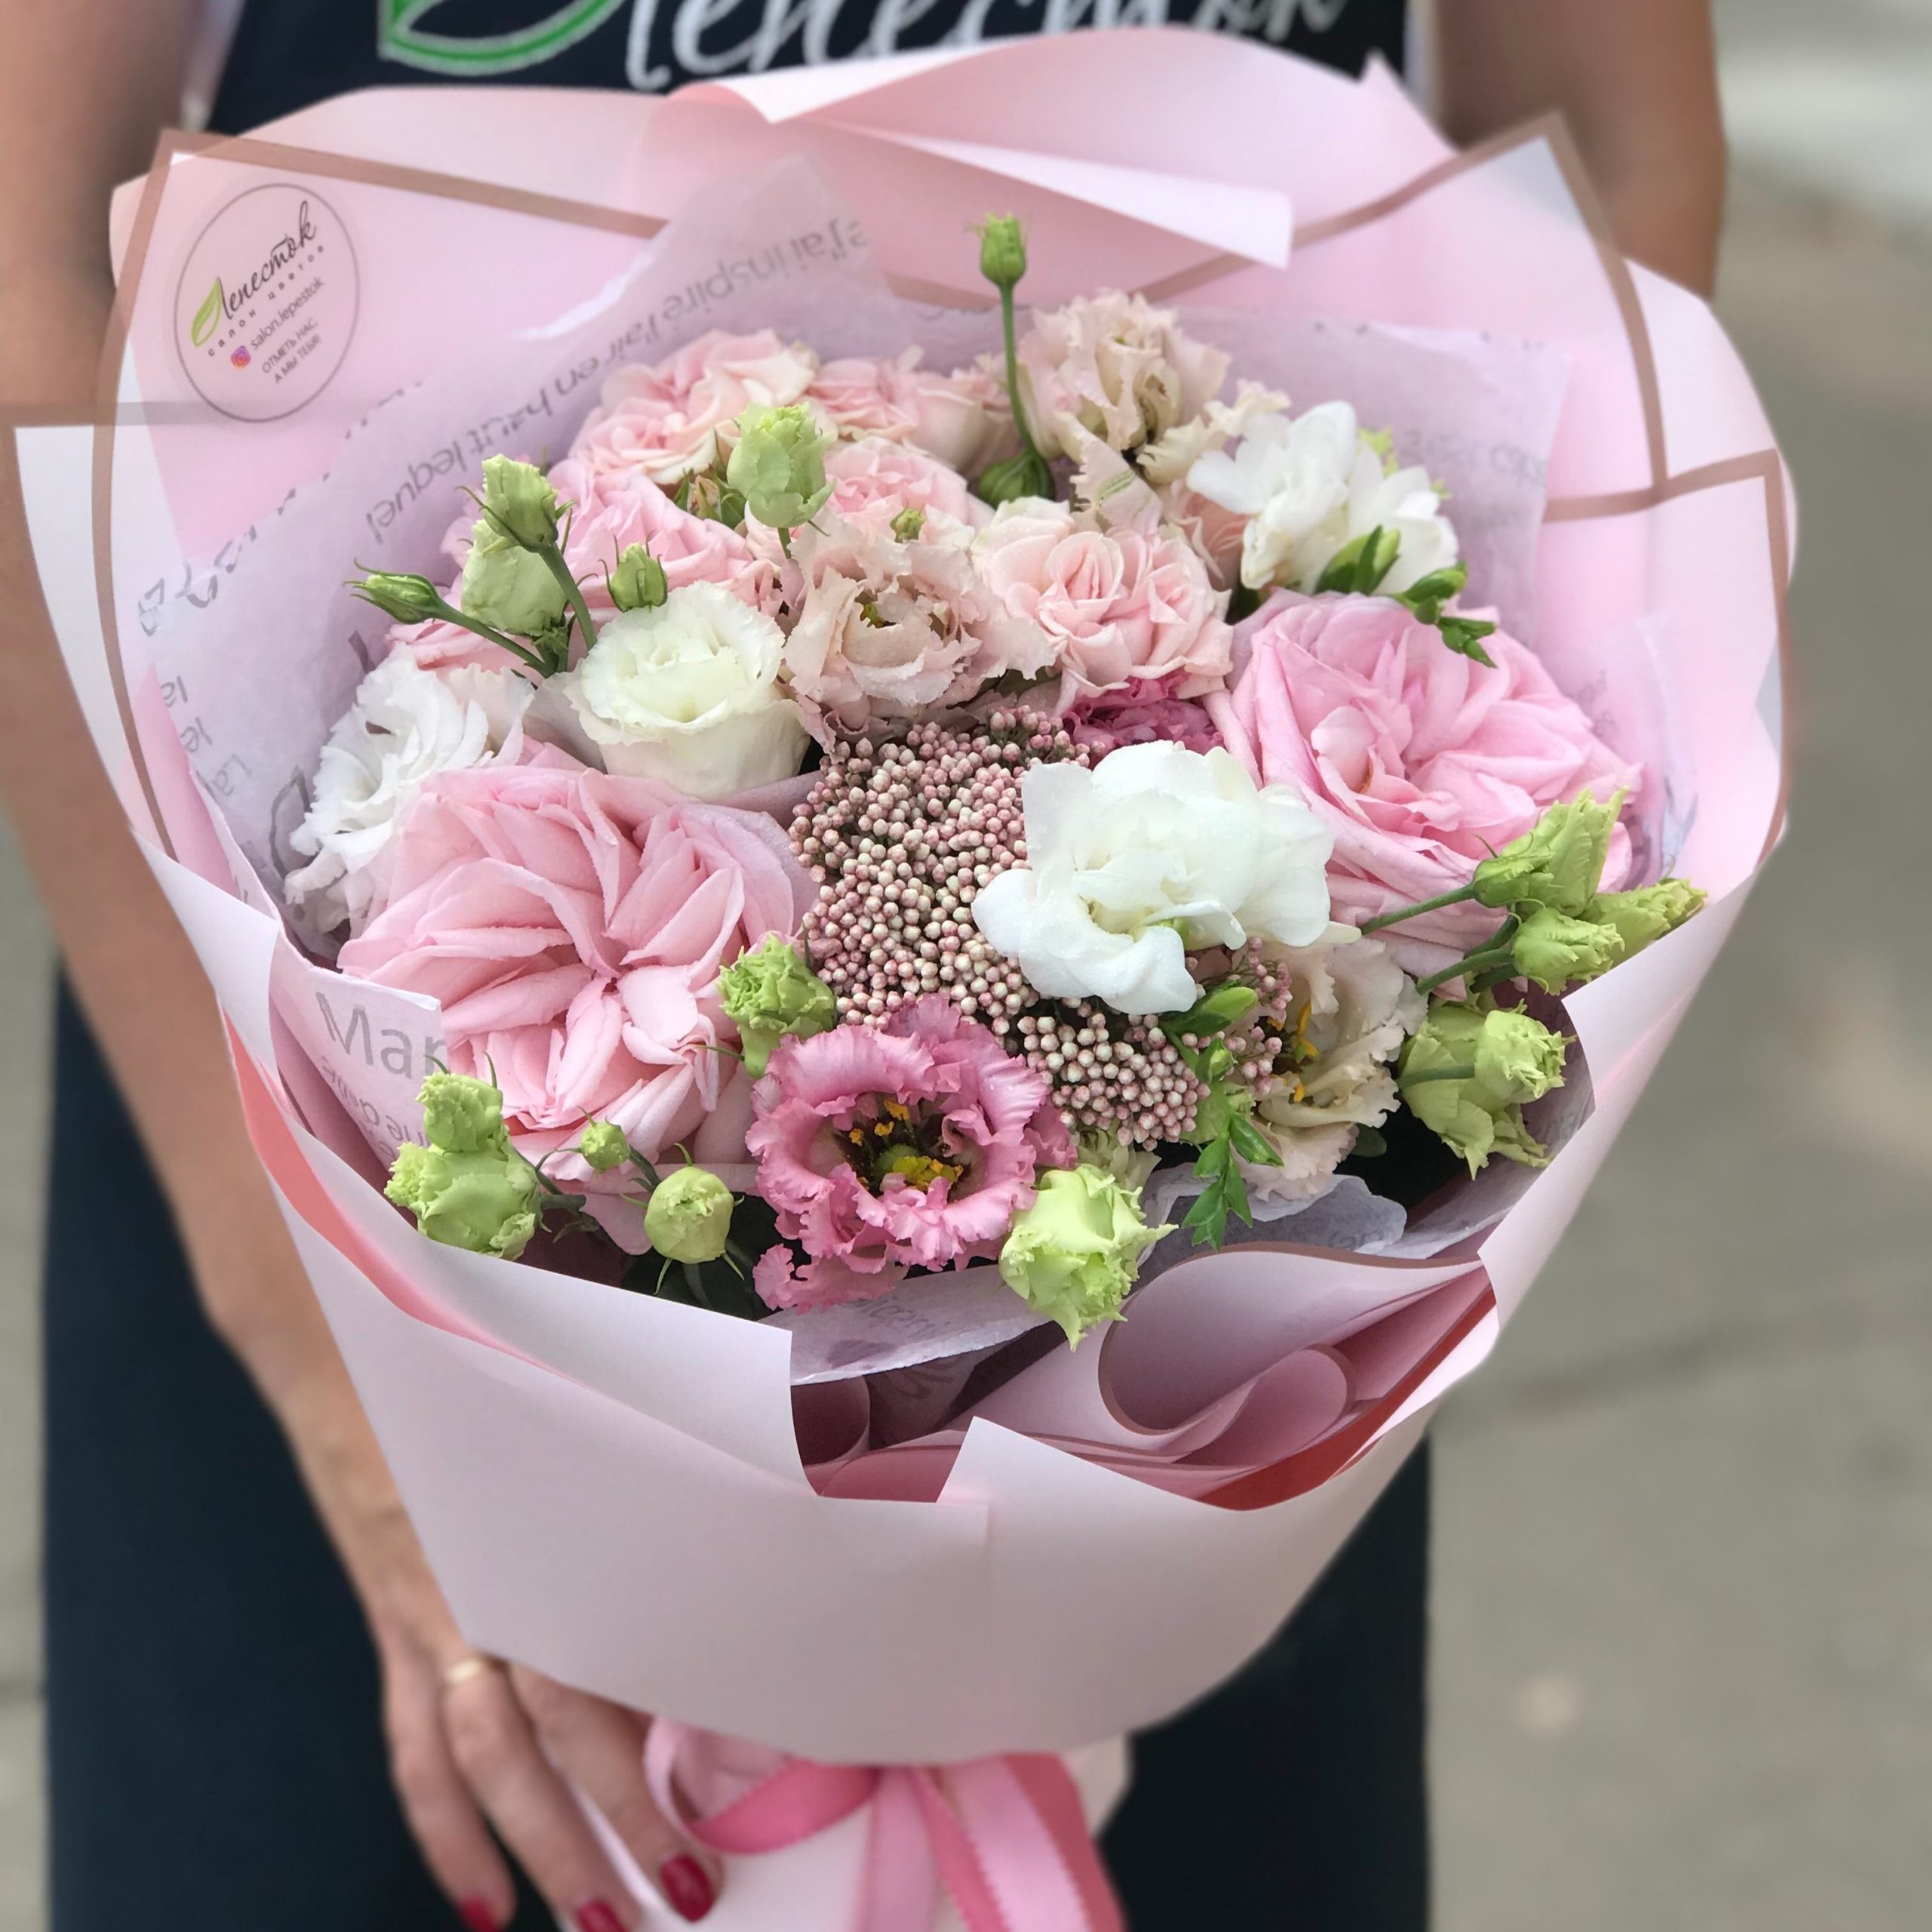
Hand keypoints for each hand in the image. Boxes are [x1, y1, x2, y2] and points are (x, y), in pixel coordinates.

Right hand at [209, 1223, 722, 1929]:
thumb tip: (744, 1531)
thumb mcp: (574, 1413)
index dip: (658, 1733)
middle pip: (553, 1728)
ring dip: (535, 1849)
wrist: (353, 1337)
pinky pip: (414, 1744)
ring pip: (480, 1759)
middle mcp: (489, 1581)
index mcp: (548, 1530)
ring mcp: (431, 1612)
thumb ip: (639, 1477)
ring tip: (592, 1925)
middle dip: (613, 1821)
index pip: (613, 1654)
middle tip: (682, 1897)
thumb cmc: (491, 1367)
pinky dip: (441, 1826)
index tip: (725, 1789)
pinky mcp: (396, 1624)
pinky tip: (476, 1897)